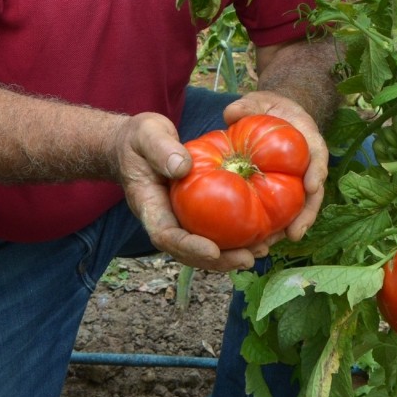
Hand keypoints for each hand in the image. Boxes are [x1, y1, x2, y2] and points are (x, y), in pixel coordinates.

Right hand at [113, 111, 260, 271]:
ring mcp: (180, 219)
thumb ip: (161, 149)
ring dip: (232, 255)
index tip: (213, 250)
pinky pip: (214, 231)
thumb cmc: (139, 140)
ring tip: (262, 251)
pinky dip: (236, 237)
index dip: (189, 247)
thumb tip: (183, 167)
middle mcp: (165, 220)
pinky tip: (262, 233)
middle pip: (189, 252)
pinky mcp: (194, 214)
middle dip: (218, 261)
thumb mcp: (147, 135)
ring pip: (204, 247)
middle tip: (248, 258)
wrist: (134, 145)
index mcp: (149, 206)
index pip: (166, 236)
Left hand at [222, 90, 327, 242]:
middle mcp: (307, 166)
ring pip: (297, 210)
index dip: (316, 170)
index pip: (318, 155)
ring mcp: (296, 182)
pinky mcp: (282, 194)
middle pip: (313, 193)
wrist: (275, 117)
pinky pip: (279, 214)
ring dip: (286, 231)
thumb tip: (232, 114)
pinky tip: (255, 245)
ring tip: (269, 248)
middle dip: (306, 215)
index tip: (311, 186)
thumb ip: (248, 105)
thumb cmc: (269, 108)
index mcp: (308, 139)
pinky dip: (270, 230)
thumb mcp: (260, 100)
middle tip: (293, 234)